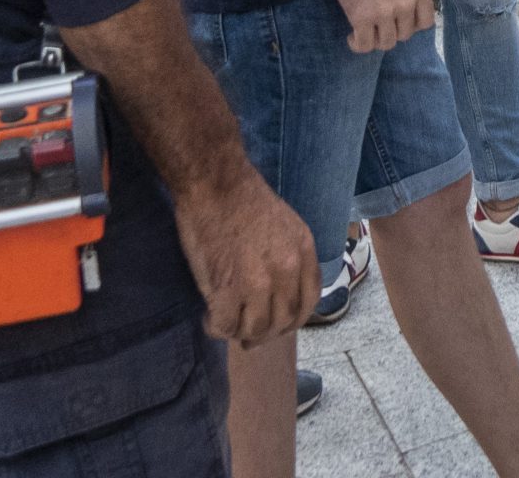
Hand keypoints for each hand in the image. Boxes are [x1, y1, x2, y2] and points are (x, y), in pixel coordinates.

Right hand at [172, 163, 318, 348]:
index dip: (292, 321)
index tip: (278, 326)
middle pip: (282, 322)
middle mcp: (287, 270)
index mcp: (304, 251)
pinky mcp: (226, 289)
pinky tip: (210, 318)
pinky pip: (225, 326)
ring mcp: (257, 283)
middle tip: (247, 335)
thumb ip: (290, 258)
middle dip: (265, 334)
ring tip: (226, 323)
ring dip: (239, 332)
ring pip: (255, 330)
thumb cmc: (245, 199)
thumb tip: (282, 293)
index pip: (308, 302)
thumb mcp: (287, 225)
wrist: (216, 184)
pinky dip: (216, 327)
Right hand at [330, 0, 434, 52]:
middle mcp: (406, 4)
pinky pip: (364, 45)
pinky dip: (358, 44)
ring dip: (375, 39)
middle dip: (392, 31)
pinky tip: (352, 36)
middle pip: (404, 35)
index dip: (411, 25)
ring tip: (365, 30)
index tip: (399, 20)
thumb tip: (407, 11)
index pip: (425, 24)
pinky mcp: (362, 18)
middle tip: (379, 22)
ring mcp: (385, 13)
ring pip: (386, 43)